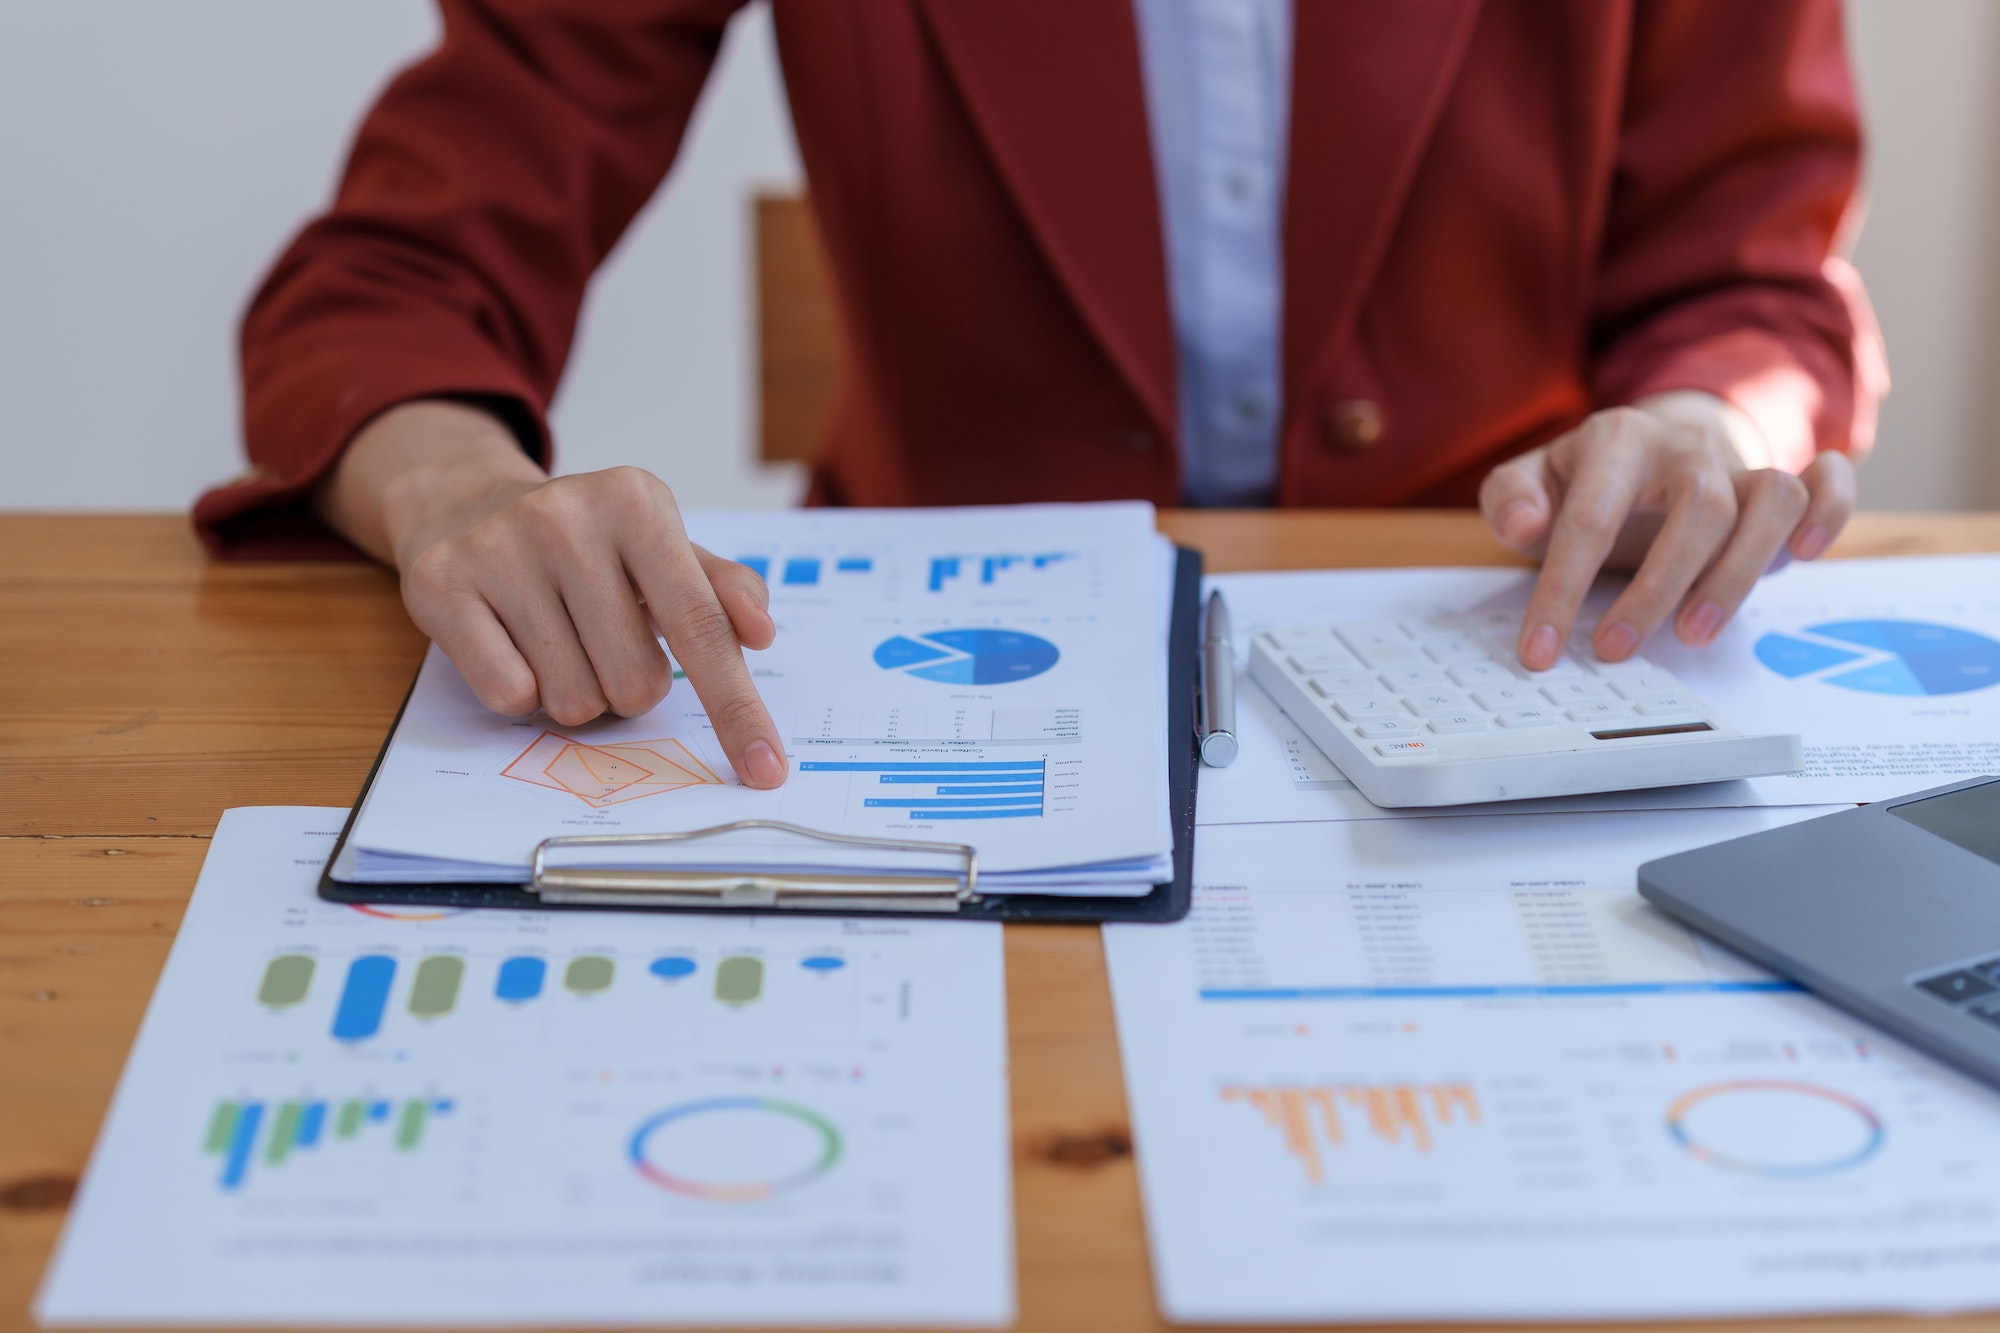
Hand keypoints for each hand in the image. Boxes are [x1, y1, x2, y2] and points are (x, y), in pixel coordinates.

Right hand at [313, 400, 787, 786]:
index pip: (702, 627)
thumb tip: (761, 632)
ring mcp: (499, 547)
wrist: (465, 500)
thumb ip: (721, 590)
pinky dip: (520, 691)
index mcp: (636, 502)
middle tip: (601, 640)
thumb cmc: (587, 543)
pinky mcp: (441, 583)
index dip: (737, 708)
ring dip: (575, 691)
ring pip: (573, 700)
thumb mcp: (661, 547)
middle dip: (628, 685)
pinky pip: (511, 697)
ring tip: (555, 637)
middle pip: (636, 683)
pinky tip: (510, 642)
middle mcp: (567, 516)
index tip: (767, 770)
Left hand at [1479, 391, 1855, 669]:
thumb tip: (1524, 524)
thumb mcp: (1530, 482)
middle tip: (1615, 650)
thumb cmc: (1582, 482)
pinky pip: (1828, 484)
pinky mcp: (1780, 484)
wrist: (1644, 447)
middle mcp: (1685, 446)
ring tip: (1693, 633)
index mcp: (1614, 440)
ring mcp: (1738, 464)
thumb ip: (1511, 498)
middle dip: (1657, 589)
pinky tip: (1800, 559)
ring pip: (1770, 500)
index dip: (1563, 589)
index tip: (1541, 651)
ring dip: (1738, 572)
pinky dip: (1829, 515)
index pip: (1590, 517)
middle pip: (1698, 508)